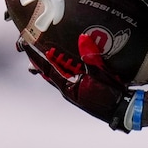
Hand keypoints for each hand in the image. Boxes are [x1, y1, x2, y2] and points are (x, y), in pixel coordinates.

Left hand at [21, 33, 141, 131]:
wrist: (122, 110)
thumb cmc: (109, 97)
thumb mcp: (100, 75)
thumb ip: (91, 57)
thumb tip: (83, 38)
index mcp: (67, 86)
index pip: (46, 68)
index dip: (35, 55)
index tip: (26, 43)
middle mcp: (67, 88)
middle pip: (48, 70)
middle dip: (40, 56)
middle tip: (32, 41)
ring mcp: (74, 88)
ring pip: (57, 71)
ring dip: (51, 60)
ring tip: (44, 46)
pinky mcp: (82, 87)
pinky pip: (68, 73)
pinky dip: (63, 64)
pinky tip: (65, 57)